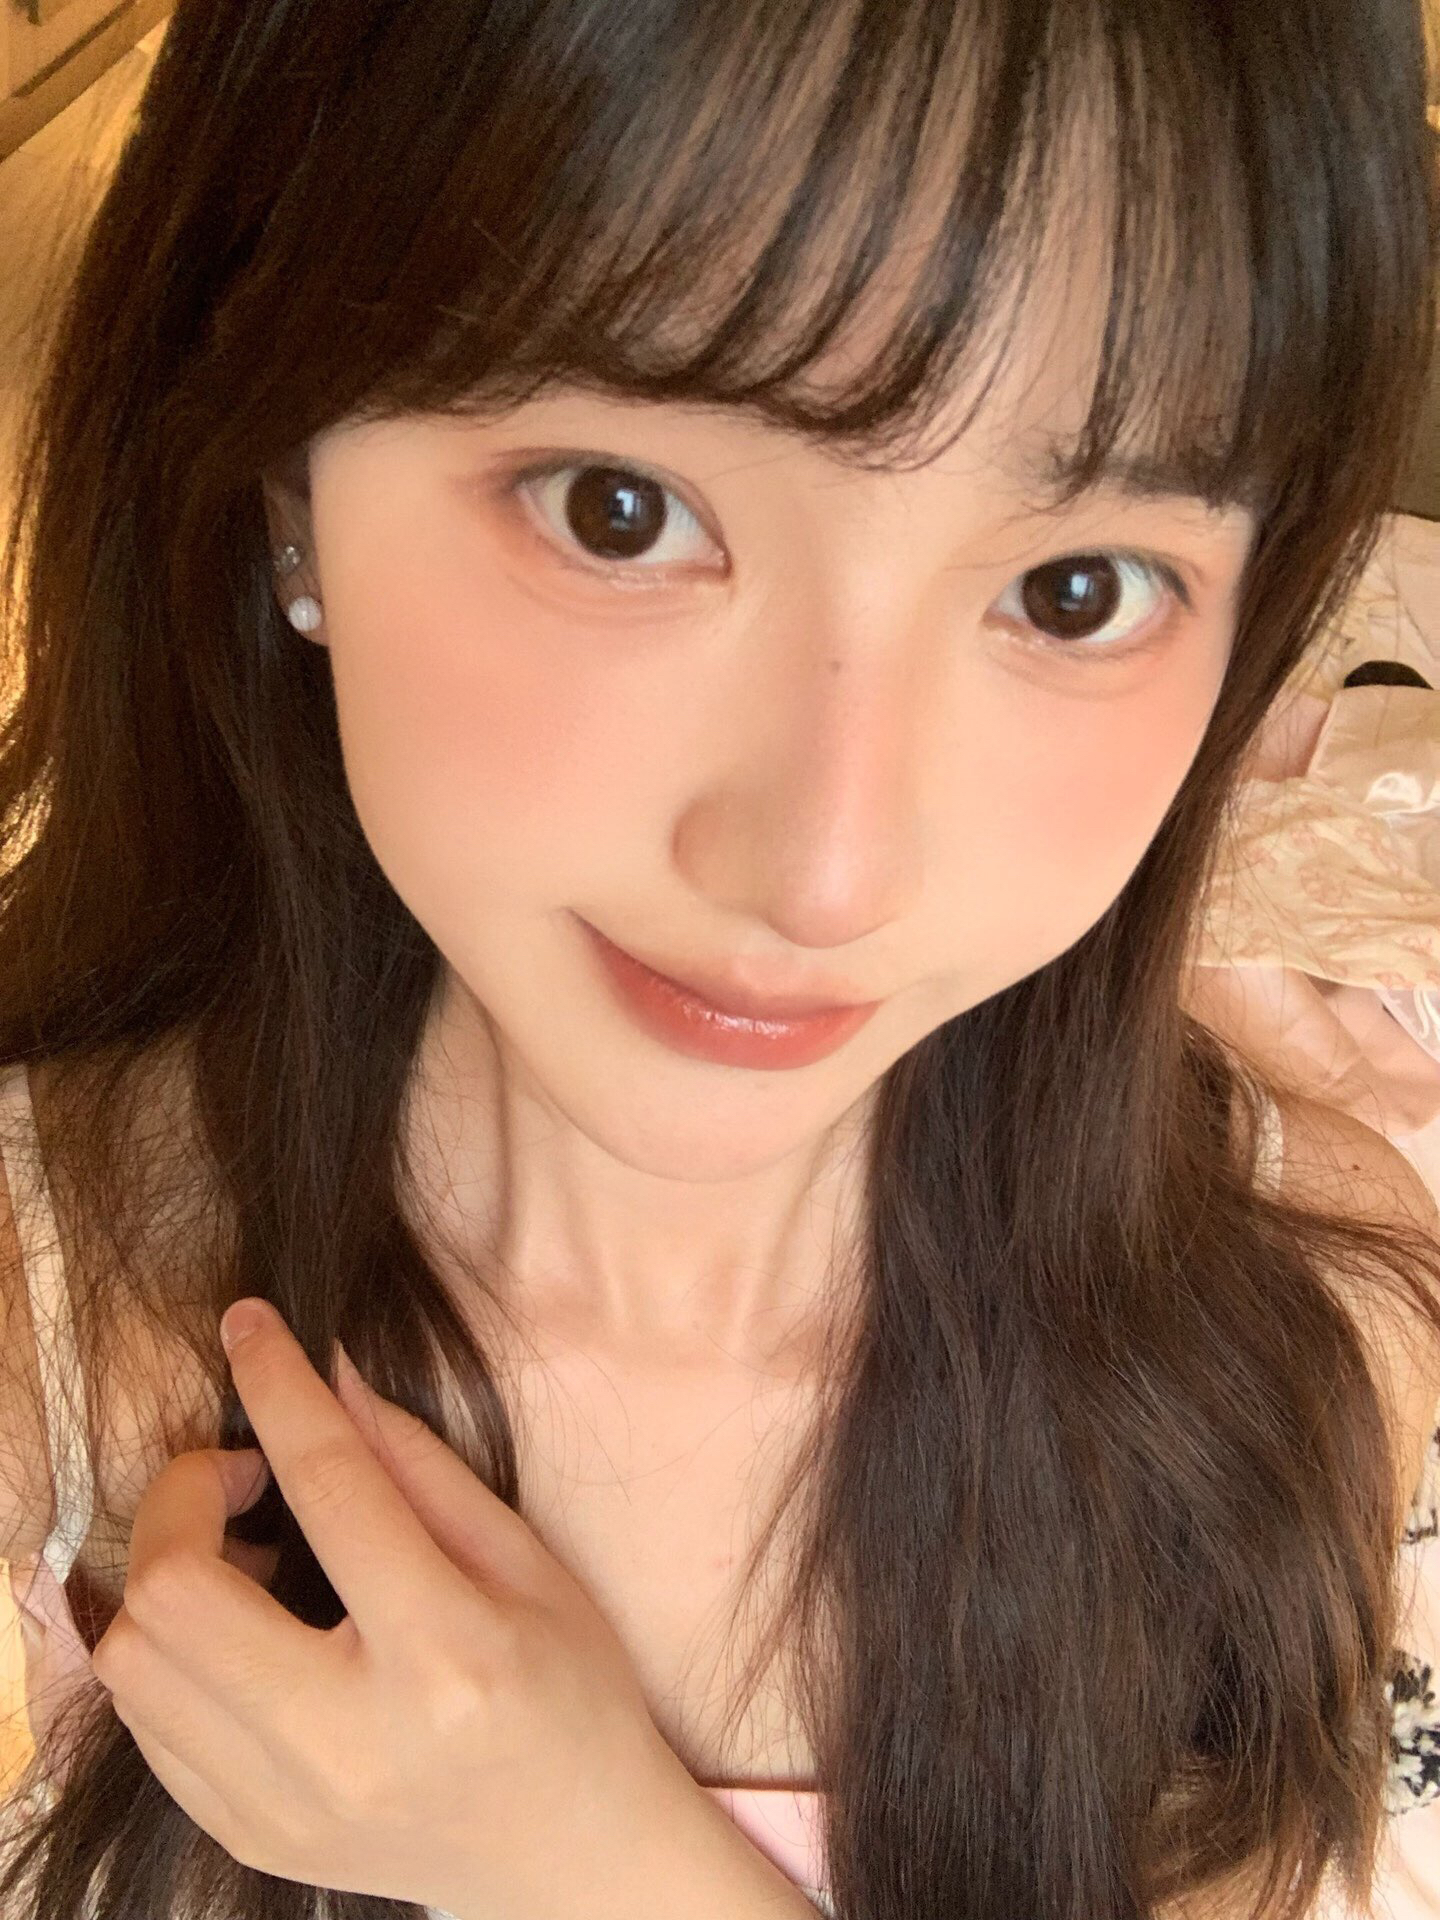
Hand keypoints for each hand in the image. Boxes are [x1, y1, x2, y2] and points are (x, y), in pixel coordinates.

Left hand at [89, 1298, 707, 1919]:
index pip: (330, 1489)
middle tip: (243, 1471)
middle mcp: (349, 1739)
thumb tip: (333, 1379)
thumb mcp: (529, 1565)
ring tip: (243, 1554)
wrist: (571, 1858)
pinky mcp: (250, 1837)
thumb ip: (421, 1469)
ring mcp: (287, 1803)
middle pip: (180, 1591)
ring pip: (138, 1660)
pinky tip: (238, 1626)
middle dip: (184, 1495)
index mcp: (445, 1653)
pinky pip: (148, 1723)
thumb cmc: (574, 1695)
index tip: (248, 1324)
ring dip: (167, 1572)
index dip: (278, 1388)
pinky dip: (171, 1648)